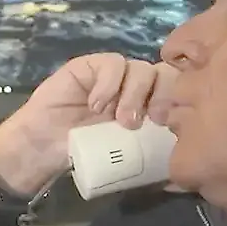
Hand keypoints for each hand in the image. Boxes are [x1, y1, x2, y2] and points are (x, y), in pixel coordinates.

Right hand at [0, 53, 175, 195]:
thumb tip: (183, 161)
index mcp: (149, 106)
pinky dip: (109, 83)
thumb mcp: (125, 156)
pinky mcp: (90, 66)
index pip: (178, 92)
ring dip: (135, 93)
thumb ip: (148, 150)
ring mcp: (113, 75)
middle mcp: (135, 87)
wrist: (43, 148)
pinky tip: (97, 104)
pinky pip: (111, 64)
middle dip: (164, 94)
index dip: (180, 103)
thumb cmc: (86, 155)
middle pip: (165, 75)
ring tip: (121, 119)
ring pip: (140, 68)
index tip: (170, 126)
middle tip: (153, 119)